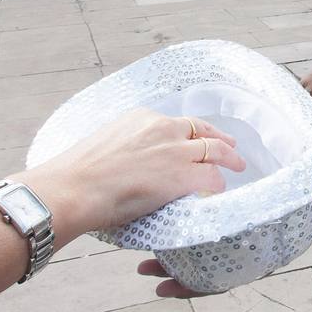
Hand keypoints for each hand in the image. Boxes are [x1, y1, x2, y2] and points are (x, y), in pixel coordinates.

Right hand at [14, 111, 243, 244]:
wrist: (74, 187)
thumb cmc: (78, 174)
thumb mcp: (105, 145)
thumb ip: (125, 148)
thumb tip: (128, 163)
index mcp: (142, 118)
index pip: (177, 123)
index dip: (191, 133)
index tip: (196, 138)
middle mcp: (163, 128)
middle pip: (202, 131)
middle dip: (220, 138)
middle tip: (231, 146)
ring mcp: (176, 151)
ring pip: (215, 152)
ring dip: (229, 160)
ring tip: (238, 166)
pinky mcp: (183, 176)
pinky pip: (212, 179)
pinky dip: (218, 186)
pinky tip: (219, 193)